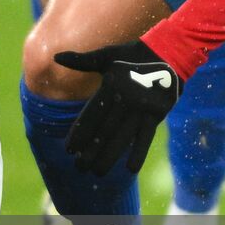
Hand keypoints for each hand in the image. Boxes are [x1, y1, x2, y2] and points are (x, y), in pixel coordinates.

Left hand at [57, 40, 180, 175]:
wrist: (169, 51)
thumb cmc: (132, 54)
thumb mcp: (105, 56)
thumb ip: (81, 61)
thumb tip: (55, 57)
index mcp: (109, 86)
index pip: (90, 116)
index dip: (79, 134)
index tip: (69, 150)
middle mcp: (124, 99)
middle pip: (104, 131)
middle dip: (90, 151)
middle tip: (79, 168)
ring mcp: (141, 108)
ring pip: (122, 138)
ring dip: (109, 157)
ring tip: (97, 173)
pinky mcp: (157, 114)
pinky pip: (146, 137)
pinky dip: (139, 153)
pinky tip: (130, 169)